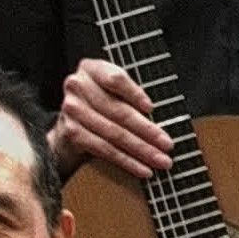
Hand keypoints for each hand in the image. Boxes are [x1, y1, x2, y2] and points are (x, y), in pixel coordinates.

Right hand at [51, 54, 169, 184]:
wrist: (70, 124)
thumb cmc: (101, 104)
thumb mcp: (113, 90)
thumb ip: (131, 95)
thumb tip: (163, 121)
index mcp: (91, 68)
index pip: (115, 79)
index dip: (134, 93)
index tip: (152, 107)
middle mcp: (77, 85)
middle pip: (118, 111)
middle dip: (147, 130)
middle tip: (168, 144)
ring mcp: (72, 109)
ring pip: (113, 133)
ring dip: (141, 150)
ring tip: (161, 161)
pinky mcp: (71, 133)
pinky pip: (104, 149)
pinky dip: (127, 161)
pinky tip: (143, 169)